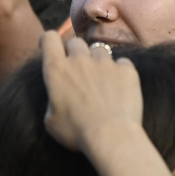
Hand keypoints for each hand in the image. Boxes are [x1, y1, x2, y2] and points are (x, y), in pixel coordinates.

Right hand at [41, 32, 142, 153]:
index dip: (49, 41)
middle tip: (79, 72)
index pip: (49, 38)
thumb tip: (58, 96)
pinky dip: (119, 72)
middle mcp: (79, 60)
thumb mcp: (51, 121)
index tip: (52, 48)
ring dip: (98, 61)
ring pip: (99, 50)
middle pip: (75, 42)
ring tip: (101, 82)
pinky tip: (119, 89)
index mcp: (57, 71)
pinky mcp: (125, 69)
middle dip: (75, 53)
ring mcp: (104, 62)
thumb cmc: (77, 132)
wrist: (111, 137)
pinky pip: (121, 63)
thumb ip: (52, 100)